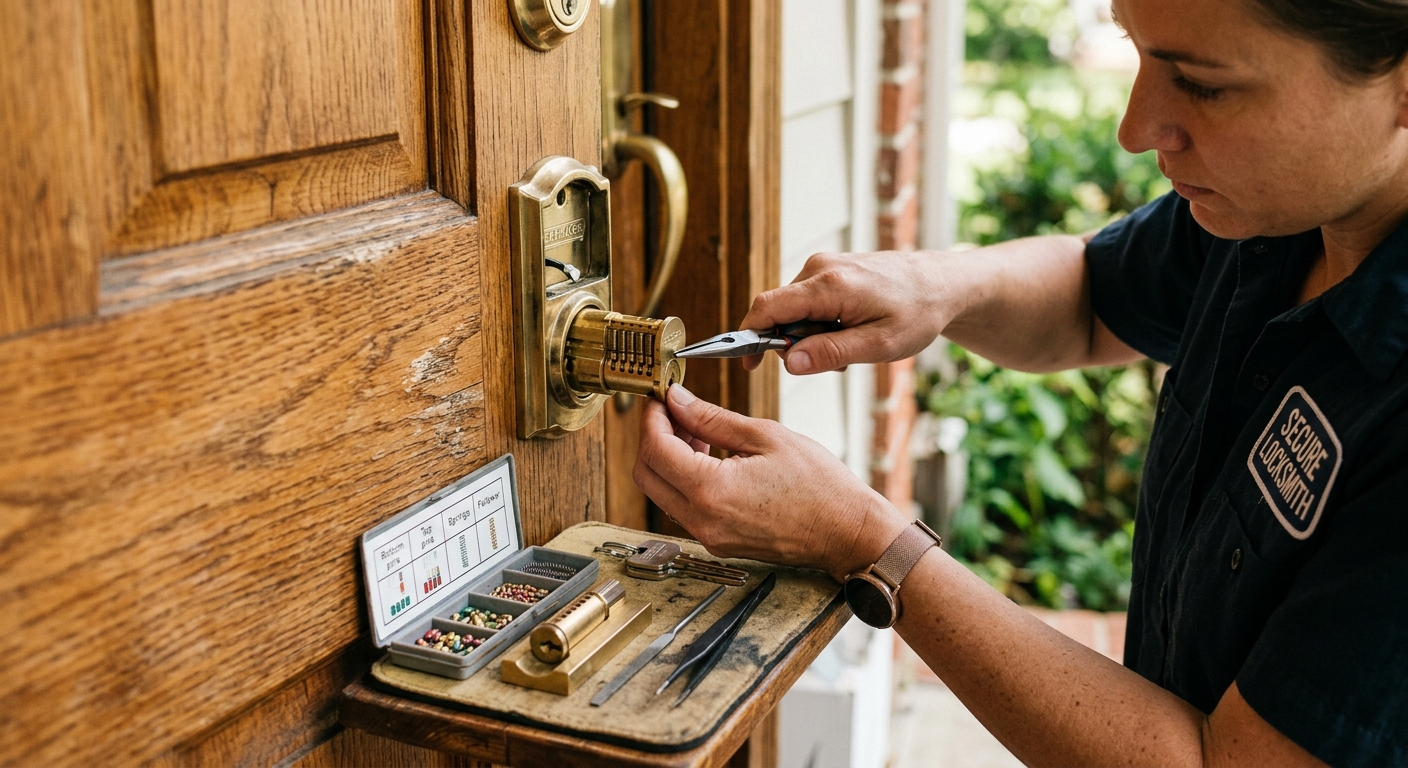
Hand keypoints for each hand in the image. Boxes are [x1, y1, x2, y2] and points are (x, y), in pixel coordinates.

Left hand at [633, 386, 907, 580]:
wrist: (848, 533)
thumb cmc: (821, 487)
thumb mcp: (765, 436)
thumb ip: (712, 418)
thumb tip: (677, 401)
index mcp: (711, 491)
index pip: (655, 449)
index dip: (652, 417)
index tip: (661, 398)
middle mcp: (703, 521)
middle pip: (647, 474)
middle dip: (653, 437)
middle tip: (673, 411)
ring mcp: (709, 536)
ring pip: (662, 493)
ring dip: (668, 459)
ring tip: (697, 432)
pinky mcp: (718, 542)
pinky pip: (683, 508)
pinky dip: (685, 479)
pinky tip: (709, 457)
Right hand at [740, 251, 955, 374]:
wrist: (944, 284)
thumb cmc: (918, 313)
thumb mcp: (879, 345)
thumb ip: (831, 353)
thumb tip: (789, 363)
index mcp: (829, 285)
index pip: (767, 308)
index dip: (749, 337)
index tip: (747, 364)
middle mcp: (820, 268)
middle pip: (779, 311)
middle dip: (794, 343)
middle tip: (834, 361)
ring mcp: (825, 265)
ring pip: (795, 309)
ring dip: (811, 335)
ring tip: (852, 343)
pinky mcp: (832, 268)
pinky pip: (809, 300)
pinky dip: (821, 322)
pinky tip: (851, 329)